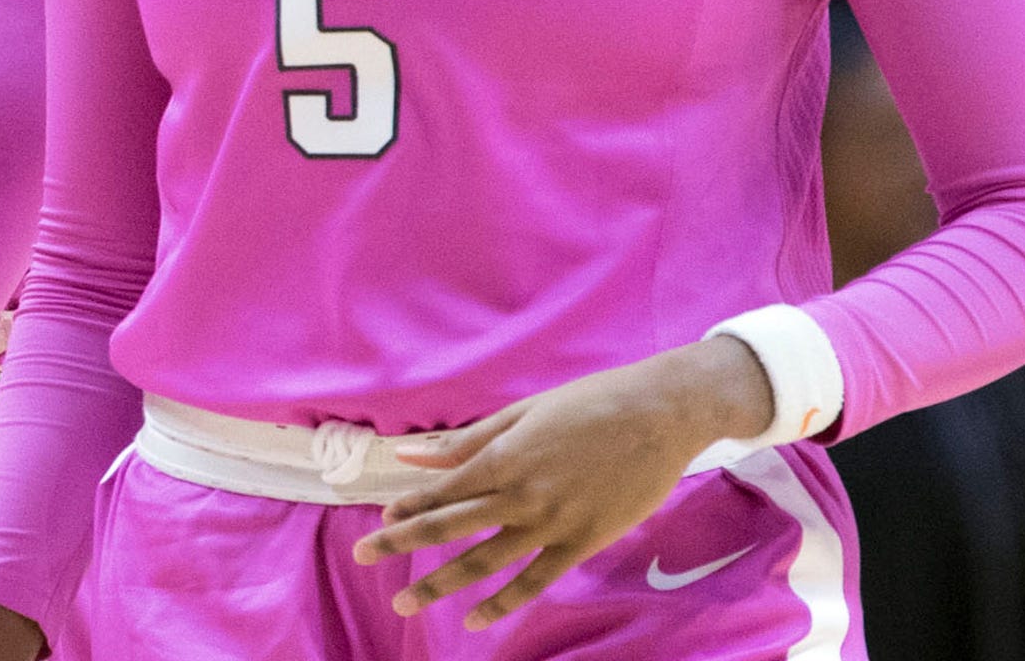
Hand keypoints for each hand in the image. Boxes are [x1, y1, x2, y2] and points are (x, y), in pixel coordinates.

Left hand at [355, 336, 772, 627]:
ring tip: (405, 603)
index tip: (380, 520)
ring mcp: (552, 522)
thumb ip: (467, 439)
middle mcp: (521, 494)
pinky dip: (502, 603)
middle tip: (363, 557)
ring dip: (441, 583)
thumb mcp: (524, 412)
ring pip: (485, 561)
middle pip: (450, 526)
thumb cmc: (590, 404)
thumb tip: (411, 452)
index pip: (443, 490)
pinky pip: (535, 581)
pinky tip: (474, 620)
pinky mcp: (583, 542)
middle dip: (402, 542)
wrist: (661, 415)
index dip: (408, 507)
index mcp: (504, 457)